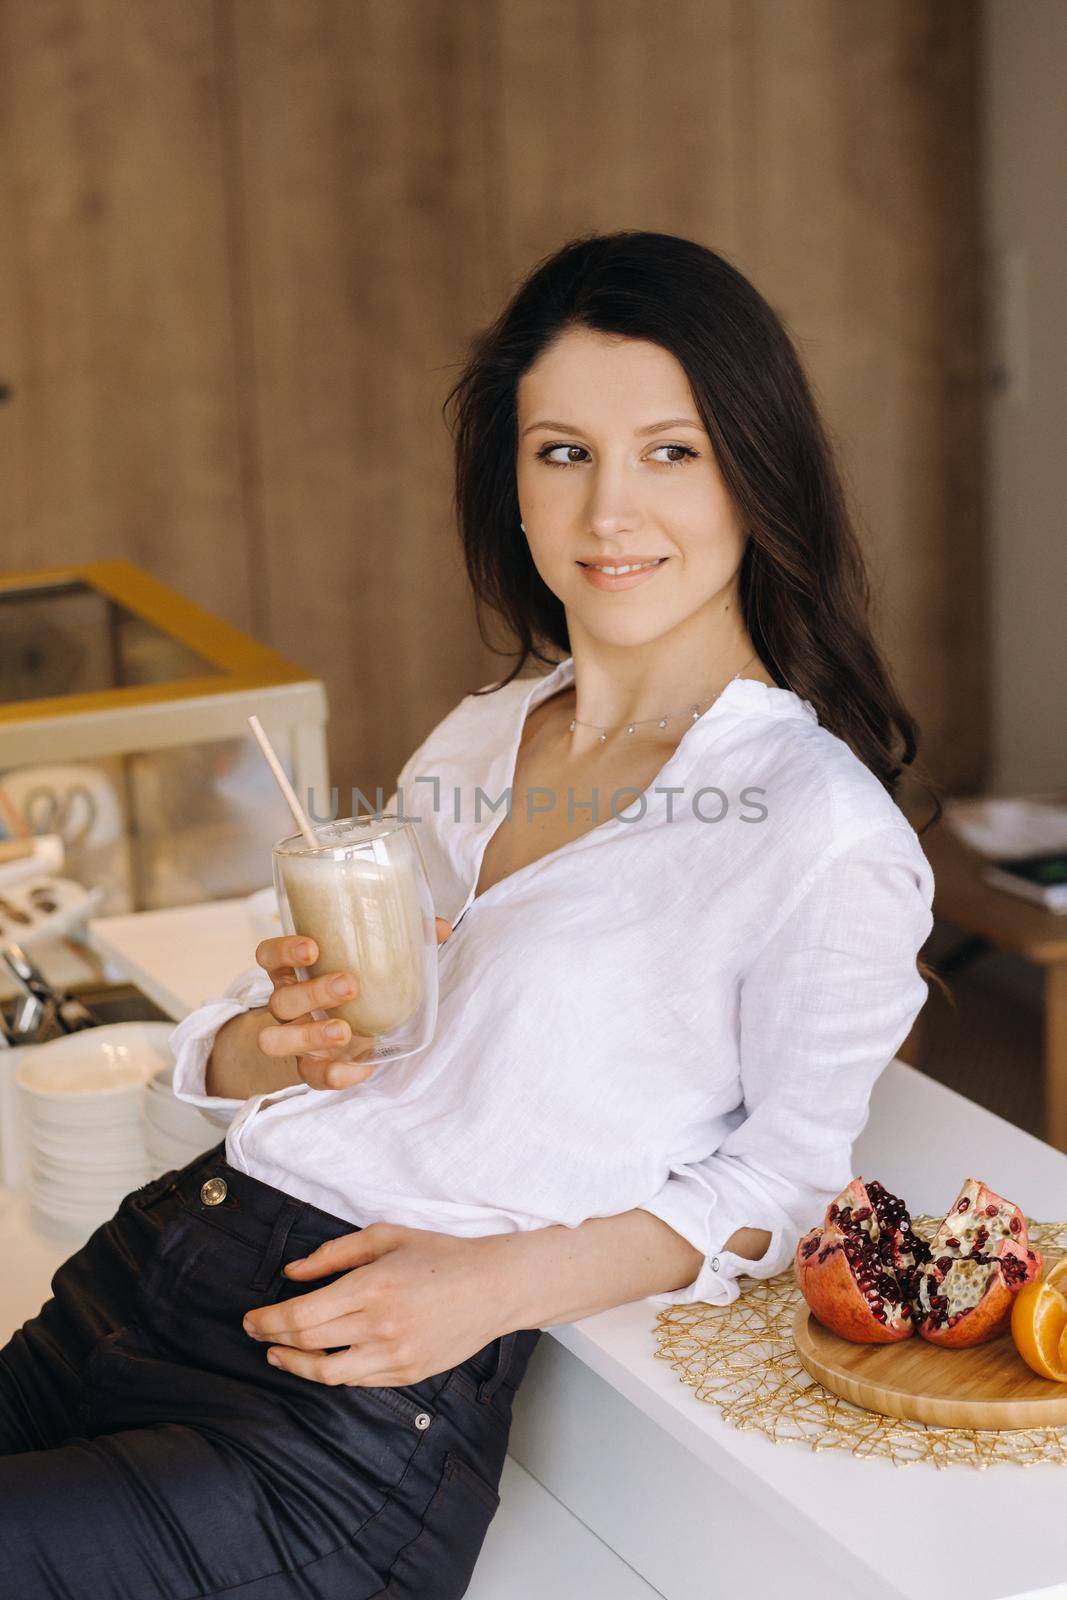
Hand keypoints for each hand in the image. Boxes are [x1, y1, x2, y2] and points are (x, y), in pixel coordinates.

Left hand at [241, 1223, 507, 1385]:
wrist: (493, 1287)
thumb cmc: (440, 1256)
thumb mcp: (385, 1237)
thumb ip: (333, 1254)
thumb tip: (291, 1274)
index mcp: (372, 1286)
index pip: (301, 1314)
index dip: (267, 1320)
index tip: (251, 1318)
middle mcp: (380, 1325)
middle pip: (307, 1342)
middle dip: (272, 1338)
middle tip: (256, 1331)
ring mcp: (395, 1355)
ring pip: (327, 1373)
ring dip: (295, 1364)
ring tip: (278, 1354)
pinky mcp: (408, 1374)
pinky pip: (357, 1380)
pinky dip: (332, 1372)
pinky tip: (321, 1359)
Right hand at [253, 920, 451, 1090]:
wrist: (351, 1036)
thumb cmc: (359, 988)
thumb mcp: (375, 964)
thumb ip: (406, 942)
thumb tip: (442, 926)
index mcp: (295, 972)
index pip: (269, 956)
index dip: (283, 950)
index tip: (312, 948)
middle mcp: (287, 1006)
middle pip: (280, 1000)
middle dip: (313, 992)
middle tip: (350, 985)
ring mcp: (294, 1039)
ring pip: (275, 1040)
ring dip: (309, 1035)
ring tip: (345, 1030)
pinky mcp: (310, 1067)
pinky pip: (312, 1076)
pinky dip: (336, 1074)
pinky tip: (363, 1067)